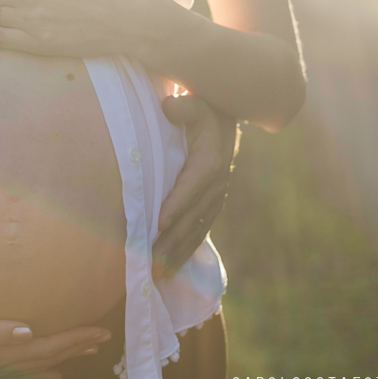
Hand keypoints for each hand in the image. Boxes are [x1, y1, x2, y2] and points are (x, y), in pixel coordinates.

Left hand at [152, 95, 238, 278]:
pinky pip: (198, 232)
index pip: (192, 186)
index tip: (158, 223)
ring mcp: (214, 199)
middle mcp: (215, 185)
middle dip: (172, 241)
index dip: (176, 205)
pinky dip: (185, 252)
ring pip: (195, 231)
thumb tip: (170, 106)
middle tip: (150, 261)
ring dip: (177, 254)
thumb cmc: (206, 110)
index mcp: (210, 162)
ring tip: (157, 276)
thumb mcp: (199, 103)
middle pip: (192, 217)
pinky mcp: (210, 206)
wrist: (227, 120)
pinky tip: (169, 271)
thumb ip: (186, 106)